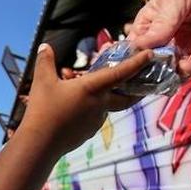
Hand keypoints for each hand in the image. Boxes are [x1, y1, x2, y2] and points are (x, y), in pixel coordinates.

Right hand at [19, 43, 150, 152]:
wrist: (40, 143)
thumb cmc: (44, 110)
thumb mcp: (42, 81)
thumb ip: (45, 61)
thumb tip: (44, 46)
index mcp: (93, 88)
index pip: (121, 73)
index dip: (137, 63)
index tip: (150, 55)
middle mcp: (100, 105)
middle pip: (127, 98)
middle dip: (138, 91)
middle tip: (144, 85)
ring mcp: (96, 121)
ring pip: (106, 107)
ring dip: (105, 99)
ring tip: (89, 91)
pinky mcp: (88, 132)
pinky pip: (94, 118)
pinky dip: (90, 111)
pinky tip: (75, 109)